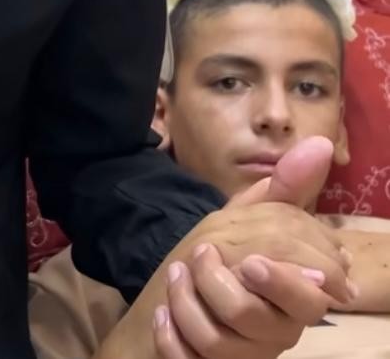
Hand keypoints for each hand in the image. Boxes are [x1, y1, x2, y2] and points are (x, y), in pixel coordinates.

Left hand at [152, 138, 352, 357]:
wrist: (175, 293)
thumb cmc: (224, 255)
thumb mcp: (250, 219)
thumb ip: (285, 191)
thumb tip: (319, 144)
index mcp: (292, 298)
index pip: (309, 300)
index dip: (283, 282)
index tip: (250, 261)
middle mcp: (273, 332)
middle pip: (257, 322)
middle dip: (219, 286)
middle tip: (200, 255)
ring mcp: (240, 354)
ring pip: (218, 342)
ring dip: (187, 302)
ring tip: (176, 275)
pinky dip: (170, 338)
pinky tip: (161, 316)